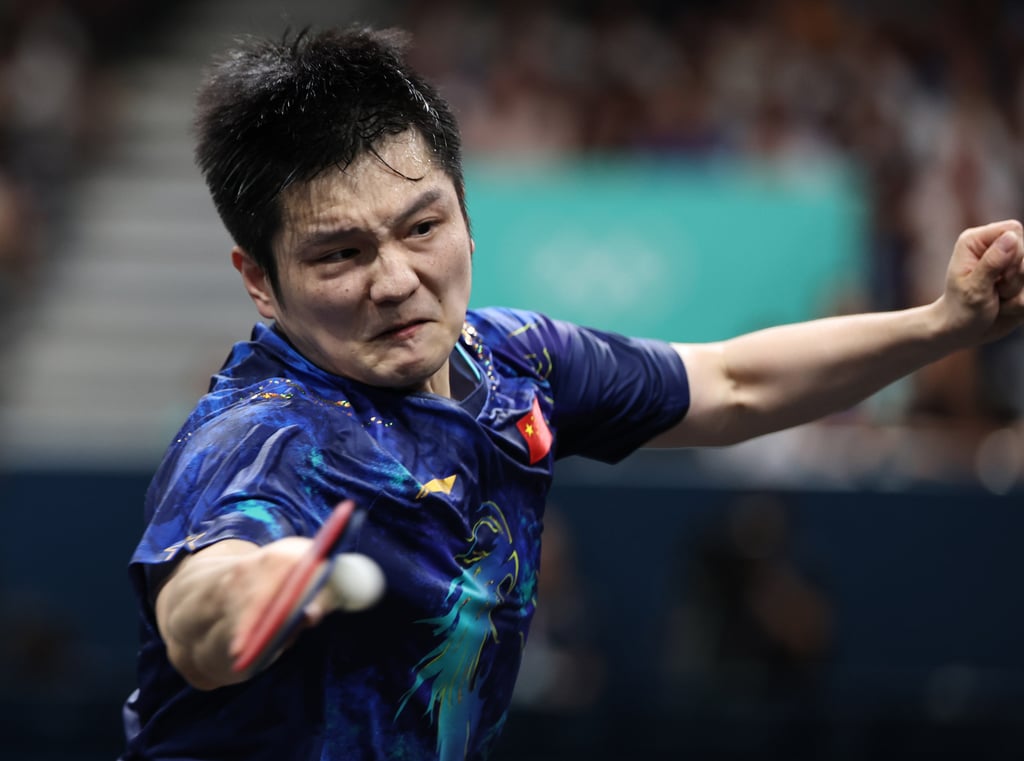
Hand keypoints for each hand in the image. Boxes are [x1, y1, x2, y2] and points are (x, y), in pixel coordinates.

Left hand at [939, 219, 1023, 344]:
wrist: (962, 332)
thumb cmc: (961, 310)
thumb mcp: (974, 288)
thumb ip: (992, 262)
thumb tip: (1011, 237)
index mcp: (976, 241)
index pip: (1013, 230)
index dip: (1014, 253)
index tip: (998, 275)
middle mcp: (995, 248)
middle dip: (1015, 278)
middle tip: (994, 291)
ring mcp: (1011, 265)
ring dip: (1018, 293)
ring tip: (997, 298)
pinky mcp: (1021, 281)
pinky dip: (1021, 304)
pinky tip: (1004, 306)